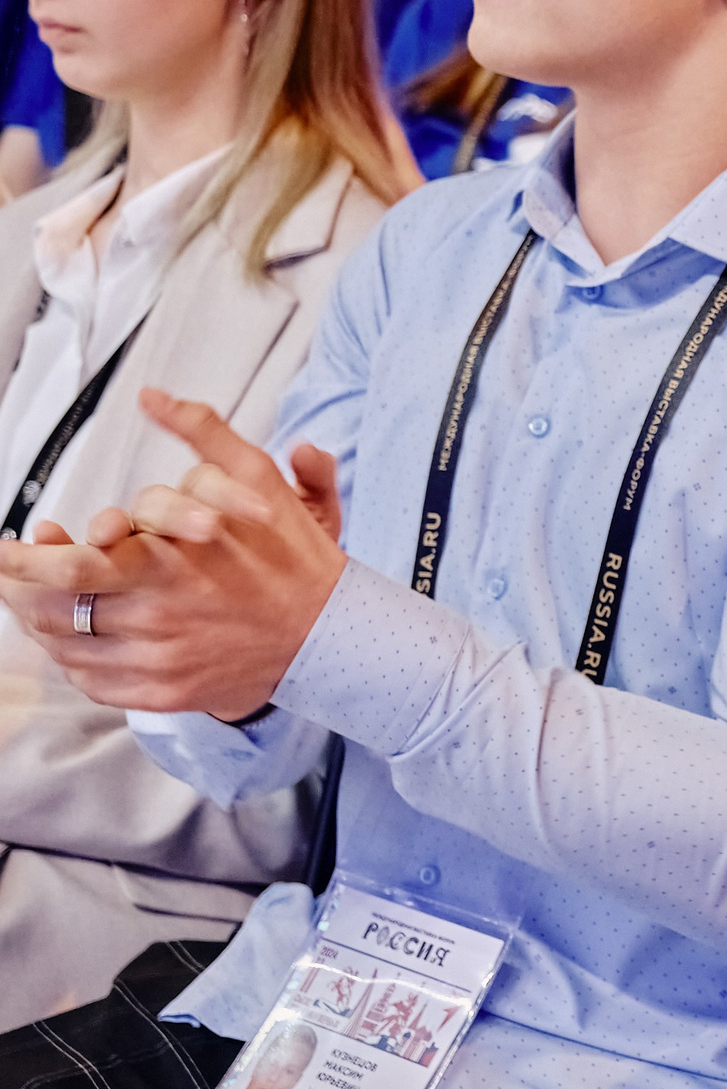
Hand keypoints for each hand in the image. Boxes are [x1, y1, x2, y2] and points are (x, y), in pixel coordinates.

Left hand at [0, 389, 346, 716]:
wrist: (331, 633)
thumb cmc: (292, 556)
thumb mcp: (257, 478)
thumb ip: (203, 433)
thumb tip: (152, 396)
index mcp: (167, 563)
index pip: (67, 565)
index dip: (23, 558)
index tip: (8, 544)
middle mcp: (156, 615)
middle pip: (51, 608)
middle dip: (15, 587)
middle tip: (5, 572)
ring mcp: (158, 660)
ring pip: (66, 645)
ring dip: (38, 620)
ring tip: (31, 599)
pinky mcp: (164, 692)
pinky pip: (93, 681)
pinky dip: (72, 659)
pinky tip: (75, 637)